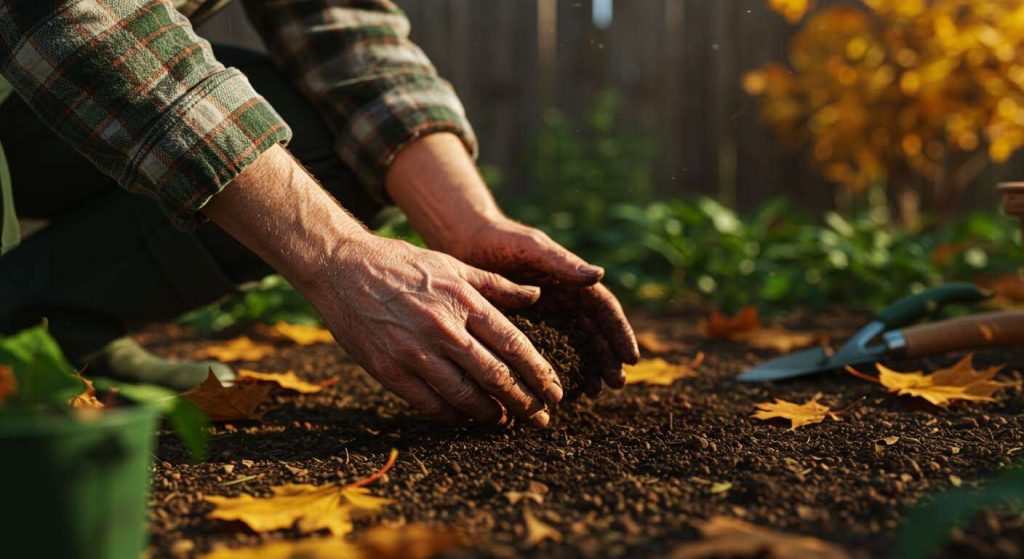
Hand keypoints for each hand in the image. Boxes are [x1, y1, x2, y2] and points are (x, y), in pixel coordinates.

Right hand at [305, 235, 562, 426]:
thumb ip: (496, 285)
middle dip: (524, 402)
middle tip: (541, 418)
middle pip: (496, 376)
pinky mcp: (389, 370)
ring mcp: (414, 352)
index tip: (554, 391)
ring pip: (465, 396)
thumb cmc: (402, 264)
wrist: (342, 268)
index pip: (514, 345)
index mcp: (464, 301)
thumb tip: (536, 296)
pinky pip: (430, 404)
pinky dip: (453, 416)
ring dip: (491, 415)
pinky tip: (466, 419)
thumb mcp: (453, 265)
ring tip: (506, 423)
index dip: (539, 373)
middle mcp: (443, 328)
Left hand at [443, 217, 639, 395]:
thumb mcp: (531, 248)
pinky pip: (546, 351)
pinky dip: (556, 369)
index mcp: (571, 281)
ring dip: (587, 367)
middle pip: (594, 333)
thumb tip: (599, 275)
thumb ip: (562, 262)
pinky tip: (558, 387)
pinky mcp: (524, 327)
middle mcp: (563, 300)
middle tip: (616, 383)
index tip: (630, 358)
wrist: (464, 241)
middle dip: (608, 357)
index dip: (619, 333)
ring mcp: (546, 315)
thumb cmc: (501, 238)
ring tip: (593, 391)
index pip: (605, 309)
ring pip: (575, 345)